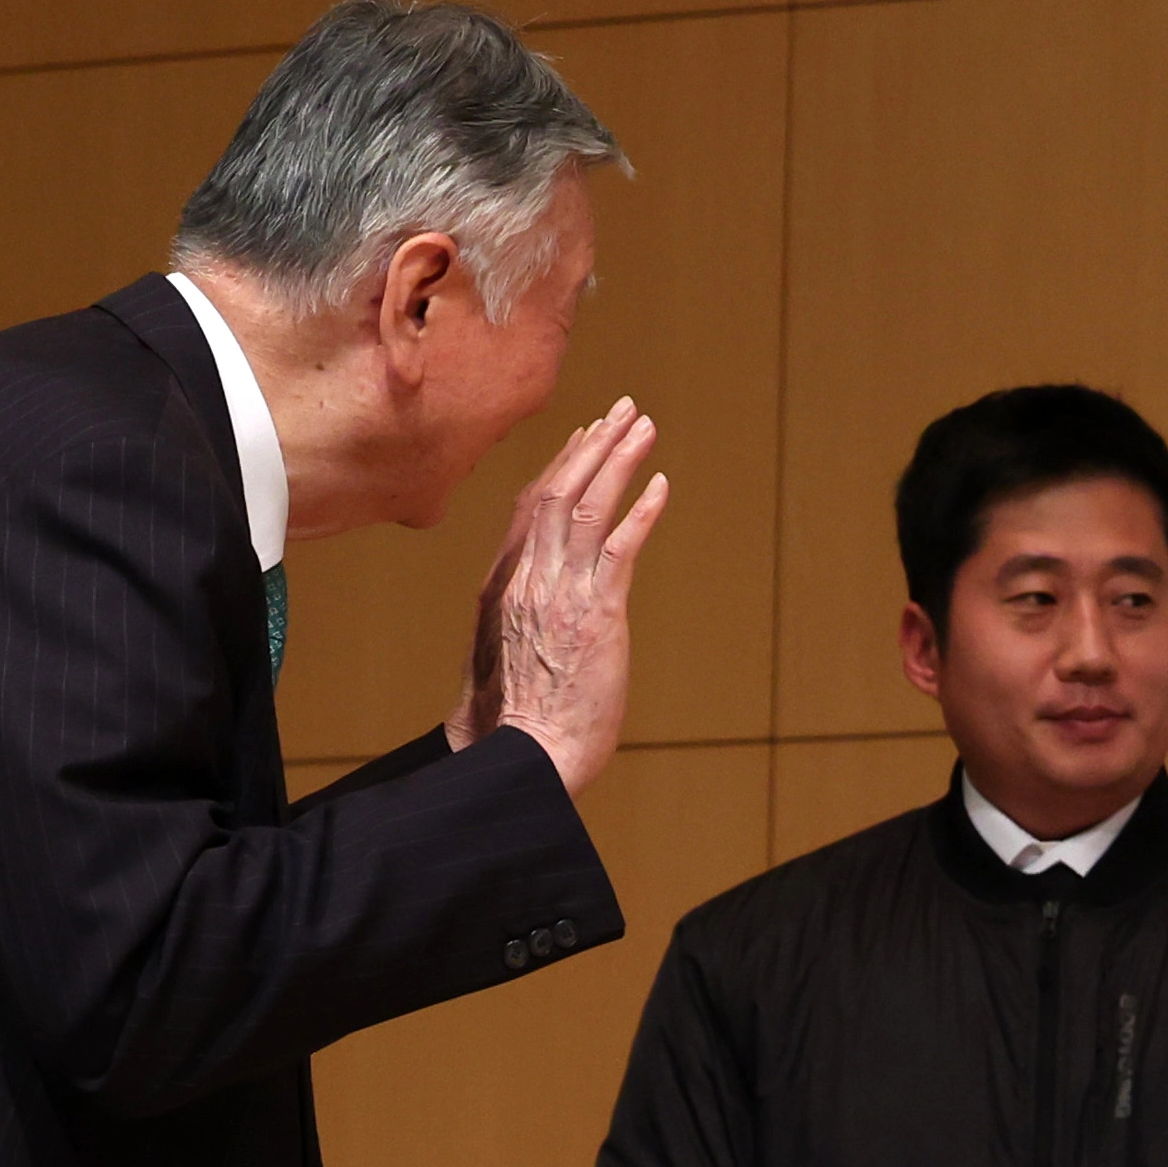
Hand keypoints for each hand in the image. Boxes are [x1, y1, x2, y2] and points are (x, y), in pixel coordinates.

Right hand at [446, 400, 667, 794]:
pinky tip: (660, 485)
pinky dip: (641, 513)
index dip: (561, 469)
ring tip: (644, 427)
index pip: (532, 511)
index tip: (585, 438)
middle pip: (558, 493)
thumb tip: (549, 615)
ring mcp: (561, 596)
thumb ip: (526, 623)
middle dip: (593, 446)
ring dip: (618, 461)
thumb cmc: (517, 723)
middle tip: (624, 410)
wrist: (522, 756)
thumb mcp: (508, 660)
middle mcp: (530, 581)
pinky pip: (619, 549)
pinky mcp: (596, 616)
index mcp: (506, 589)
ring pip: (587, 508)